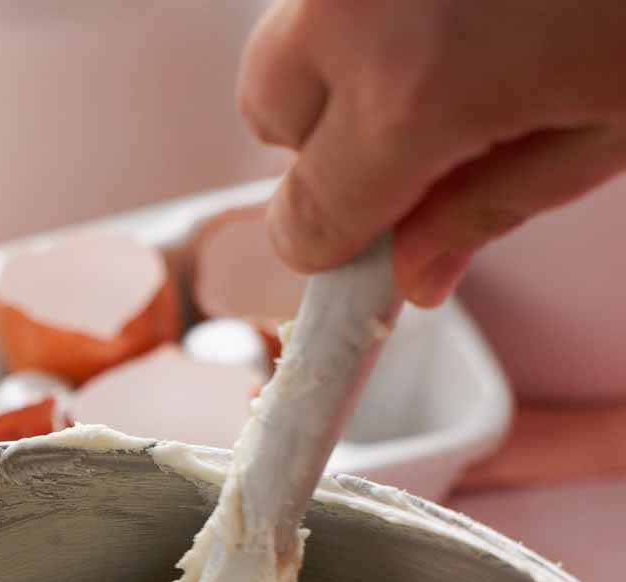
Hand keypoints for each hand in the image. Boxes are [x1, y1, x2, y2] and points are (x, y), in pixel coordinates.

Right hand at [237, 0, 625, 304]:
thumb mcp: (606, 124)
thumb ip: (490, 205)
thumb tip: (414, 273)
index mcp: (412, 91)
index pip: (306, 217)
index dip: (343, 243)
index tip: (381, 239)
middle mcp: (356, 1)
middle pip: (271, 109)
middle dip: (328, 135)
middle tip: (425, 128)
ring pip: (301, 23)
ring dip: (352, 52)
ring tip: (467, 36)